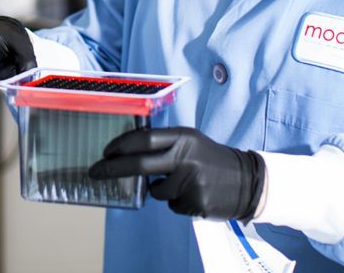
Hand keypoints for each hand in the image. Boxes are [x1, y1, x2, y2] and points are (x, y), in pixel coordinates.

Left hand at [88, 126, 264, 220]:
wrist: (247, 181)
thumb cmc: (210, 159)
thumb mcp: (191, 141)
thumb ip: (165, 145)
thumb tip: (127, 153)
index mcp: (183, 138)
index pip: (144, 138)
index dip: (121, 145)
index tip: (104, 152)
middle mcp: (186, 157)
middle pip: (140, 165)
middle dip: (112, 169)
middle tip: (95, 172)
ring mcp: (191, 181)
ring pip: (156, 191)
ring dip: (160, 190)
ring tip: (183, 183)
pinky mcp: (195, 202)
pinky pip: (172, 205)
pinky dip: (177, 202)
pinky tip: (193, 194)